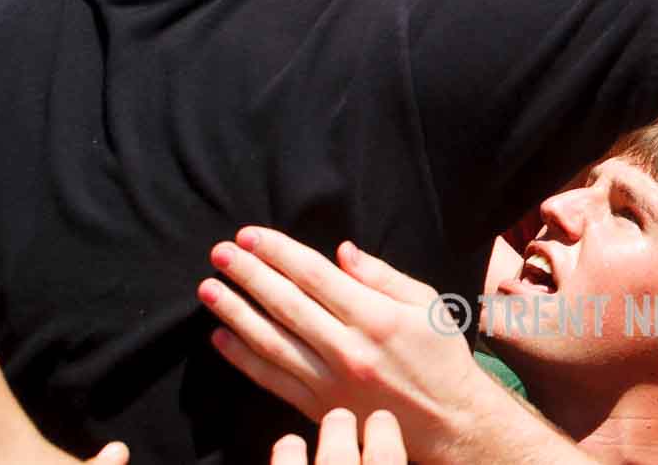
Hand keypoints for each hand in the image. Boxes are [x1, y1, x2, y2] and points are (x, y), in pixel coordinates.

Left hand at [200, 227, 489, 453]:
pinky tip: (220, 338)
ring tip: (208, 289)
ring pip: (272, 342)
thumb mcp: (427, 305)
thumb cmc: (440, 356)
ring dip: (235, 313)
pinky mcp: (320, 408)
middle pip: (287, 305)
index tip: (250, 236)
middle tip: (220, 252)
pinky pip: (273, 380)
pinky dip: (243, 360)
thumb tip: (341, 252)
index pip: (315, 276)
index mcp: (377, 317)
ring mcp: (331, 382)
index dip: (278, 253)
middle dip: (249, 275)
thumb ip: (382, 277)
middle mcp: (349, 349)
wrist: (448, 422)